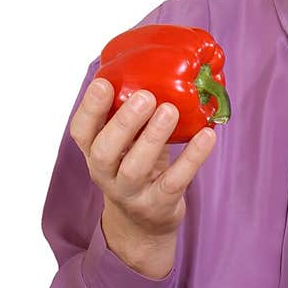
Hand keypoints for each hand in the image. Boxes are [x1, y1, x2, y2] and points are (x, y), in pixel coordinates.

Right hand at [70, 77, 216, 278]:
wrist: (144, 223)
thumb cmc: (136, 167)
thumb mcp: (126, 143)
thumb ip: (130, 114)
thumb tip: (152, 65)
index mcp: (94, 152)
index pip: (81, 131)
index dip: (89, 108)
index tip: (103, 82)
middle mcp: (106, 174)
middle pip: (105, 151)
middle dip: (123, 122)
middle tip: (145, 96)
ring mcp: (131, 193)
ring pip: (135, 168)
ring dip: (153, 137)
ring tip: (171, 110)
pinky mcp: (159, 205)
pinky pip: (174, 182)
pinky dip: (192, 158)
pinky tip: (207, 135)